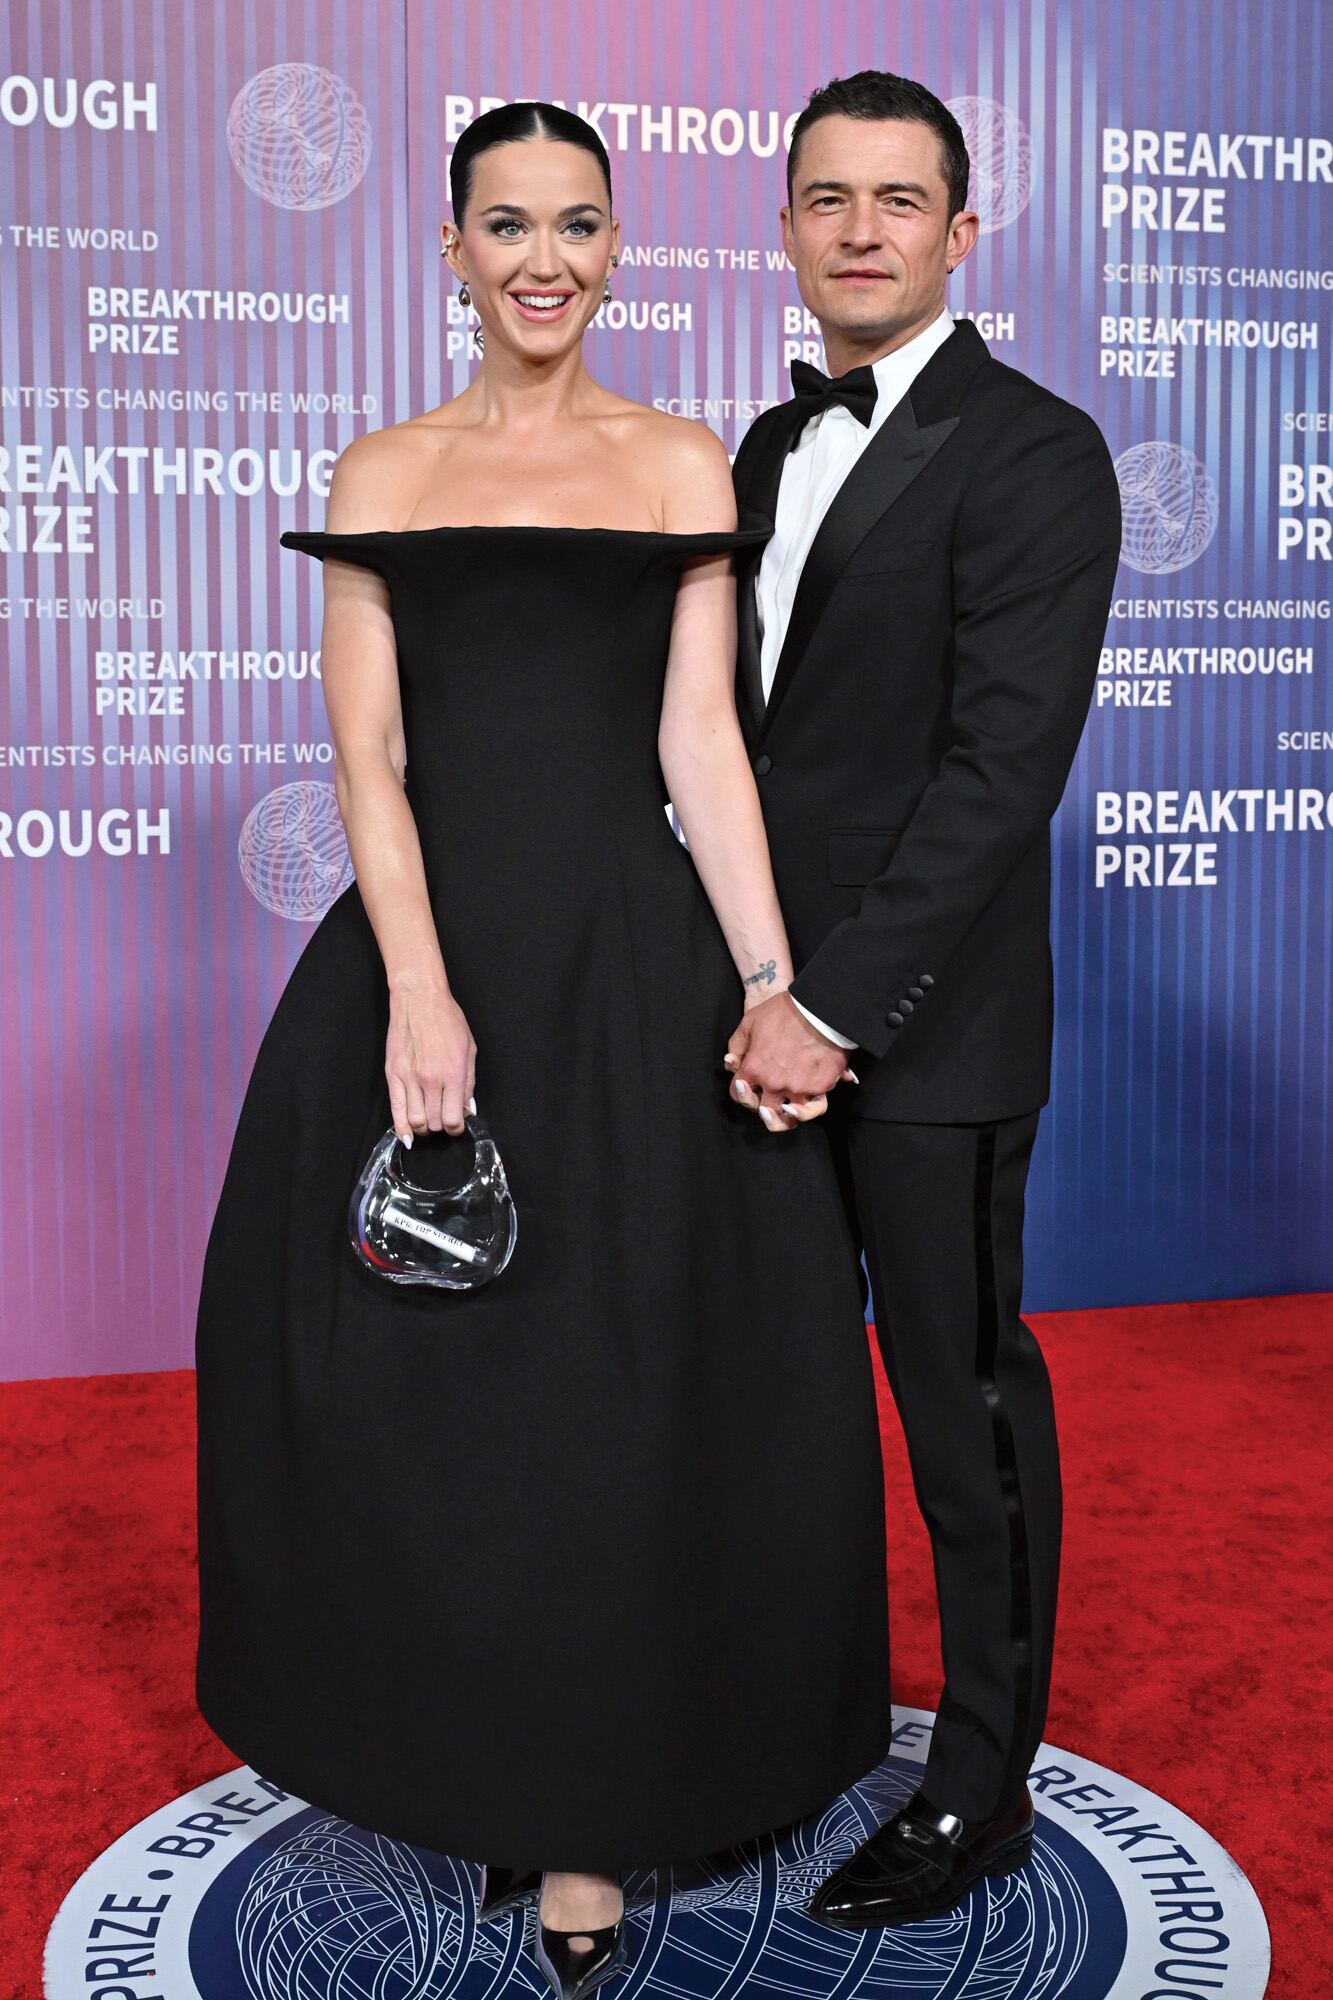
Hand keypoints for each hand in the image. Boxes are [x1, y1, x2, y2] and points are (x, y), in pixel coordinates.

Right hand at [385, 981, 475, 1140]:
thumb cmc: (447, 1020)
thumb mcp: (469, 1049)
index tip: (457, 1125)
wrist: (419, 1000)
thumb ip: (469, 1083)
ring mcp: (410, 1079)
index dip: (457, 1128)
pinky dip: (402, 1129)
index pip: (454, 1119)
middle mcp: (431, 1080)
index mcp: (454, 1074)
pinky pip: (396, 1111)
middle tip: (443, 1118)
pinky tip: (408, 1137)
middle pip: (435, 1123)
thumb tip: (468, 1109)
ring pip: (416, 1121)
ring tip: (429, 1121)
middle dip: (442, 1126)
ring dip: (424, 1127)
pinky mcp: (393, 1076)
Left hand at [723, 992, 855, 1133]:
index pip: (738, 1095)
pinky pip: (816, 1103)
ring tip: (789, 1111)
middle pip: (764, 1112)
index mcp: (754, 1069)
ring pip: (792, 1117)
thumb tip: (732, 1062)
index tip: (749, 1087)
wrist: (820, 1007)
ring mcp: (798, 1087)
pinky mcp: (821, 1086)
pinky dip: (813, 1102)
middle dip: (763, 1109)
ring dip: (789, 1116)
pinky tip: (811, 1099)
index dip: (742, 1092)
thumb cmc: (784, 1011)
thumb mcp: (750, 1022)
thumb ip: (737, 1045)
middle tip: (768, 1106)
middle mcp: (774, 1083)